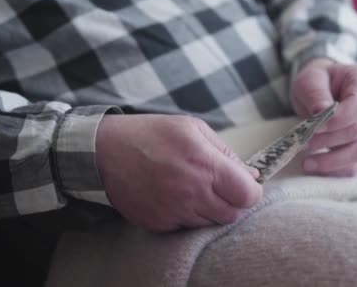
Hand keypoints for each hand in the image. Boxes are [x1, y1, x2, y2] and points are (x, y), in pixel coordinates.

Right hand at [95, 114, 261, 231]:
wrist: (105, 151)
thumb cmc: (152, 134)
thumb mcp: (194, 129)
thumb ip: (226, 153)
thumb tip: (251, 174)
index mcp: (205, 164)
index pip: (248, 196)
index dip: (251, 191)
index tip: (245, 184)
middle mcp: (192, 192)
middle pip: (232, 214)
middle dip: (233, 202)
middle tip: (220, 187)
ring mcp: (174, 211)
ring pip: (210, 223)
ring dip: (210, 209)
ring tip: (194, 187)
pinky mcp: (159, 223)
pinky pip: (186, 227)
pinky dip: (188, 215)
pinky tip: (176, 196)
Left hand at [290, 58, 356, 175]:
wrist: (323, 87)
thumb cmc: (318, 80)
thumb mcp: (311, 78)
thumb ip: (316, 94)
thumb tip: (320, 114)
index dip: (338, 120)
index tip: (314, 127)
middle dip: (328, 140)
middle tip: (302, 142)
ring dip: (331, 160)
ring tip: (306, 163)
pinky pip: (354, 165)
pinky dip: (335, 170)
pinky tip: (316, 168)